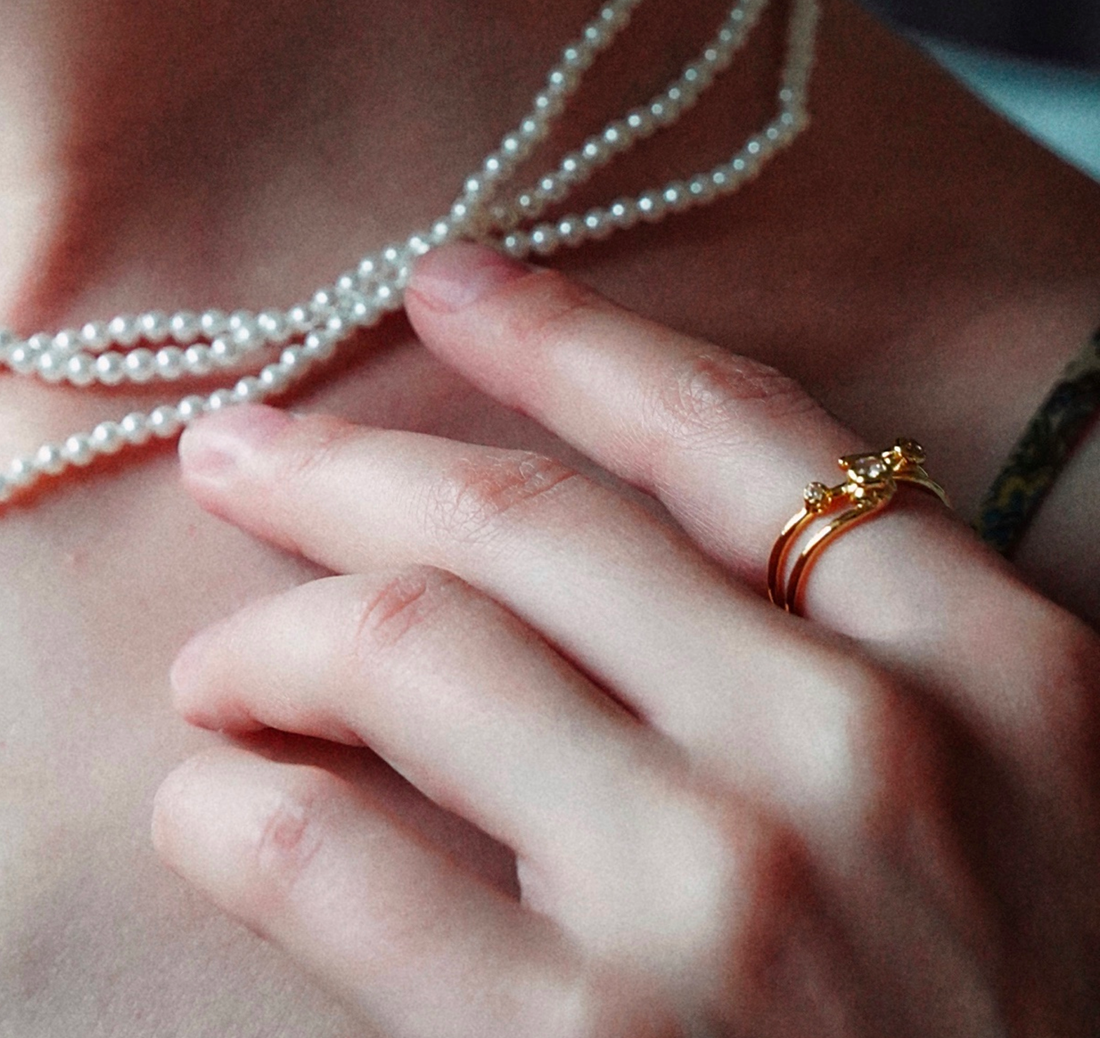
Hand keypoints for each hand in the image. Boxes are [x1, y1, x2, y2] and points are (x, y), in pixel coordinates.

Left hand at [153, 243, 1099, 1036]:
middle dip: (348, 464)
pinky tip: (210, 807)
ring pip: (412, 651)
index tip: (448, 287)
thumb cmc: (1009, 1012)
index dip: (568, 338)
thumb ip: (852, 650)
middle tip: (241, 448)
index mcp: (986, 666)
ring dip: (270, 637)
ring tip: (216, 665)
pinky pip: (336, 868)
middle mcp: (855, 750)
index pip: (728, 432)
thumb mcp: (1004, 791)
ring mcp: (721, 902)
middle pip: (528, 523)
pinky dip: (236, 815)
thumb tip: (610, 537)